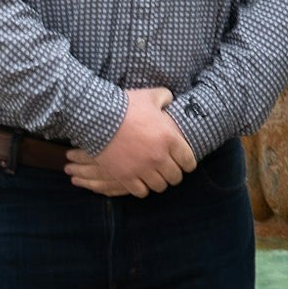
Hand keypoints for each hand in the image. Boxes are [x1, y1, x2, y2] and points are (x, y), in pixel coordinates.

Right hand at [65, 87, 196, 196]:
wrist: (98, 118)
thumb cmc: (126, 105)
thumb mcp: (150, 96)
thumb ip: (165, 97)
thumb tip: (170, 100)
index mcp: (170, 138)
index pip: (189, 162)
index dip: (187, 163)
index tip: (183, 162)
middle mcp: (159, 157)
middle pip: (175, 177)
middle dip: (174, 173)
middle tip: (168, 169)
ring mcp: (142, 169)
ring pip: (160, 186)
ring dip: (159, 181)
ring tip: (155, 176)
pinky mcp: (126, 177)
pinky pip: (141, 192)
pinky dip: (142, 188)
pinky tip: (140, 181)